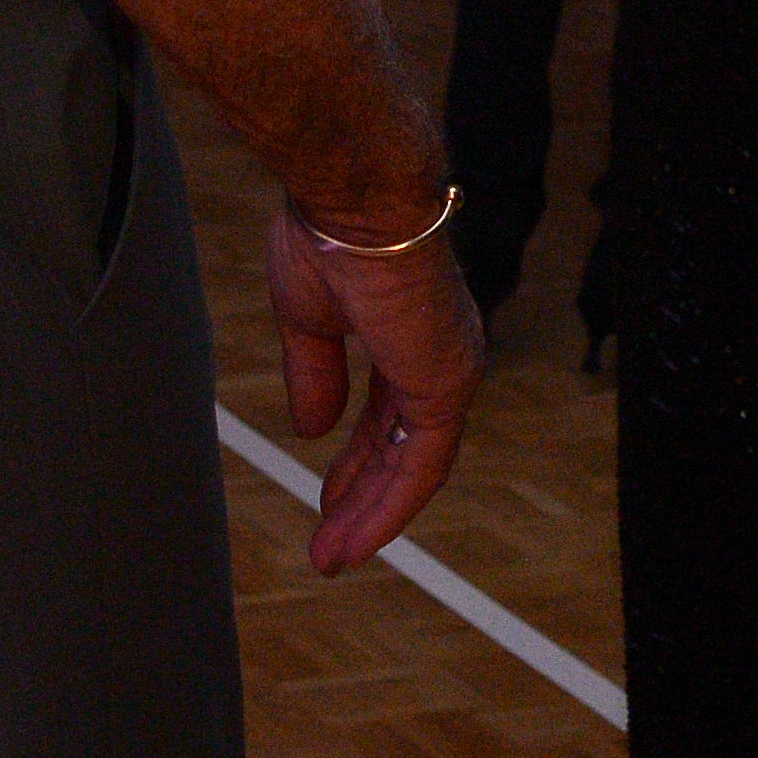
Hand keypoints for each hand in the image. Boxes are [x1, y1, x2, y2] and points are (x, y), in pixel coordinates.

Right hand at [265, 203, 483, 572]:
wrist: (354, 200)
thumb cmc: (329, 236)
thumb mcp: (308, 318)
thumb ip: (315, 375)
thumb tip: (310, 429)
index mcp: (406, 331)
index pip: (387, 412)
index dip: (357, 457)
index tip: (326, 494)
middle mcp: (436, 353)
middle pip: (402, 444)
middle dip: (363, 494)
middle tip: (329, 541)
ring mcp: (448, 371)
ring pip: (414, 465)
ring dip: (370, 514)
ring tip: (330, 557)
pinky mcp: (447, 387)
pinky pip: (421, 466)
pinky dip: (388, 506)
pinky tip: (353, 536)